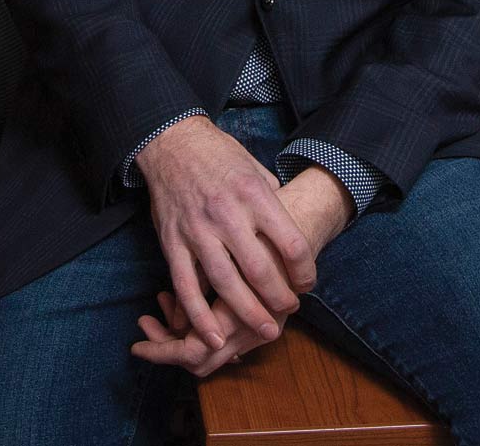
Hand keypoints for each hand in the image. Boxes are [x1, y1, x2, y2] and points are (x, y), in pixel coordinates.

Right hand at [135, 116, 316, 350]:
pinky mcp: (173, 242)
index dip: (304, 270)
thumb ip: (273, 199)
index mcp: (254, 194)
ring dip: (248, 314)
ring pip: (225, 284)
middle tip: (289, 310)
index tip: (307, 282)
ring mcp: (197, 230)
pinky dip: (198, 317)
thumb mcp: (255, 167)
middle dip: (280, 298)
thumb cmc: (219, 155)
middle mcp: (227, 214)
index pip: (291, 242)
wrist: (172, 142)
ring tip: (266, 331)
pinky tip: (214, 337)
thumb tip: (290, 226)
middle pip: (261, 270)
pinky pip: (185, 287)